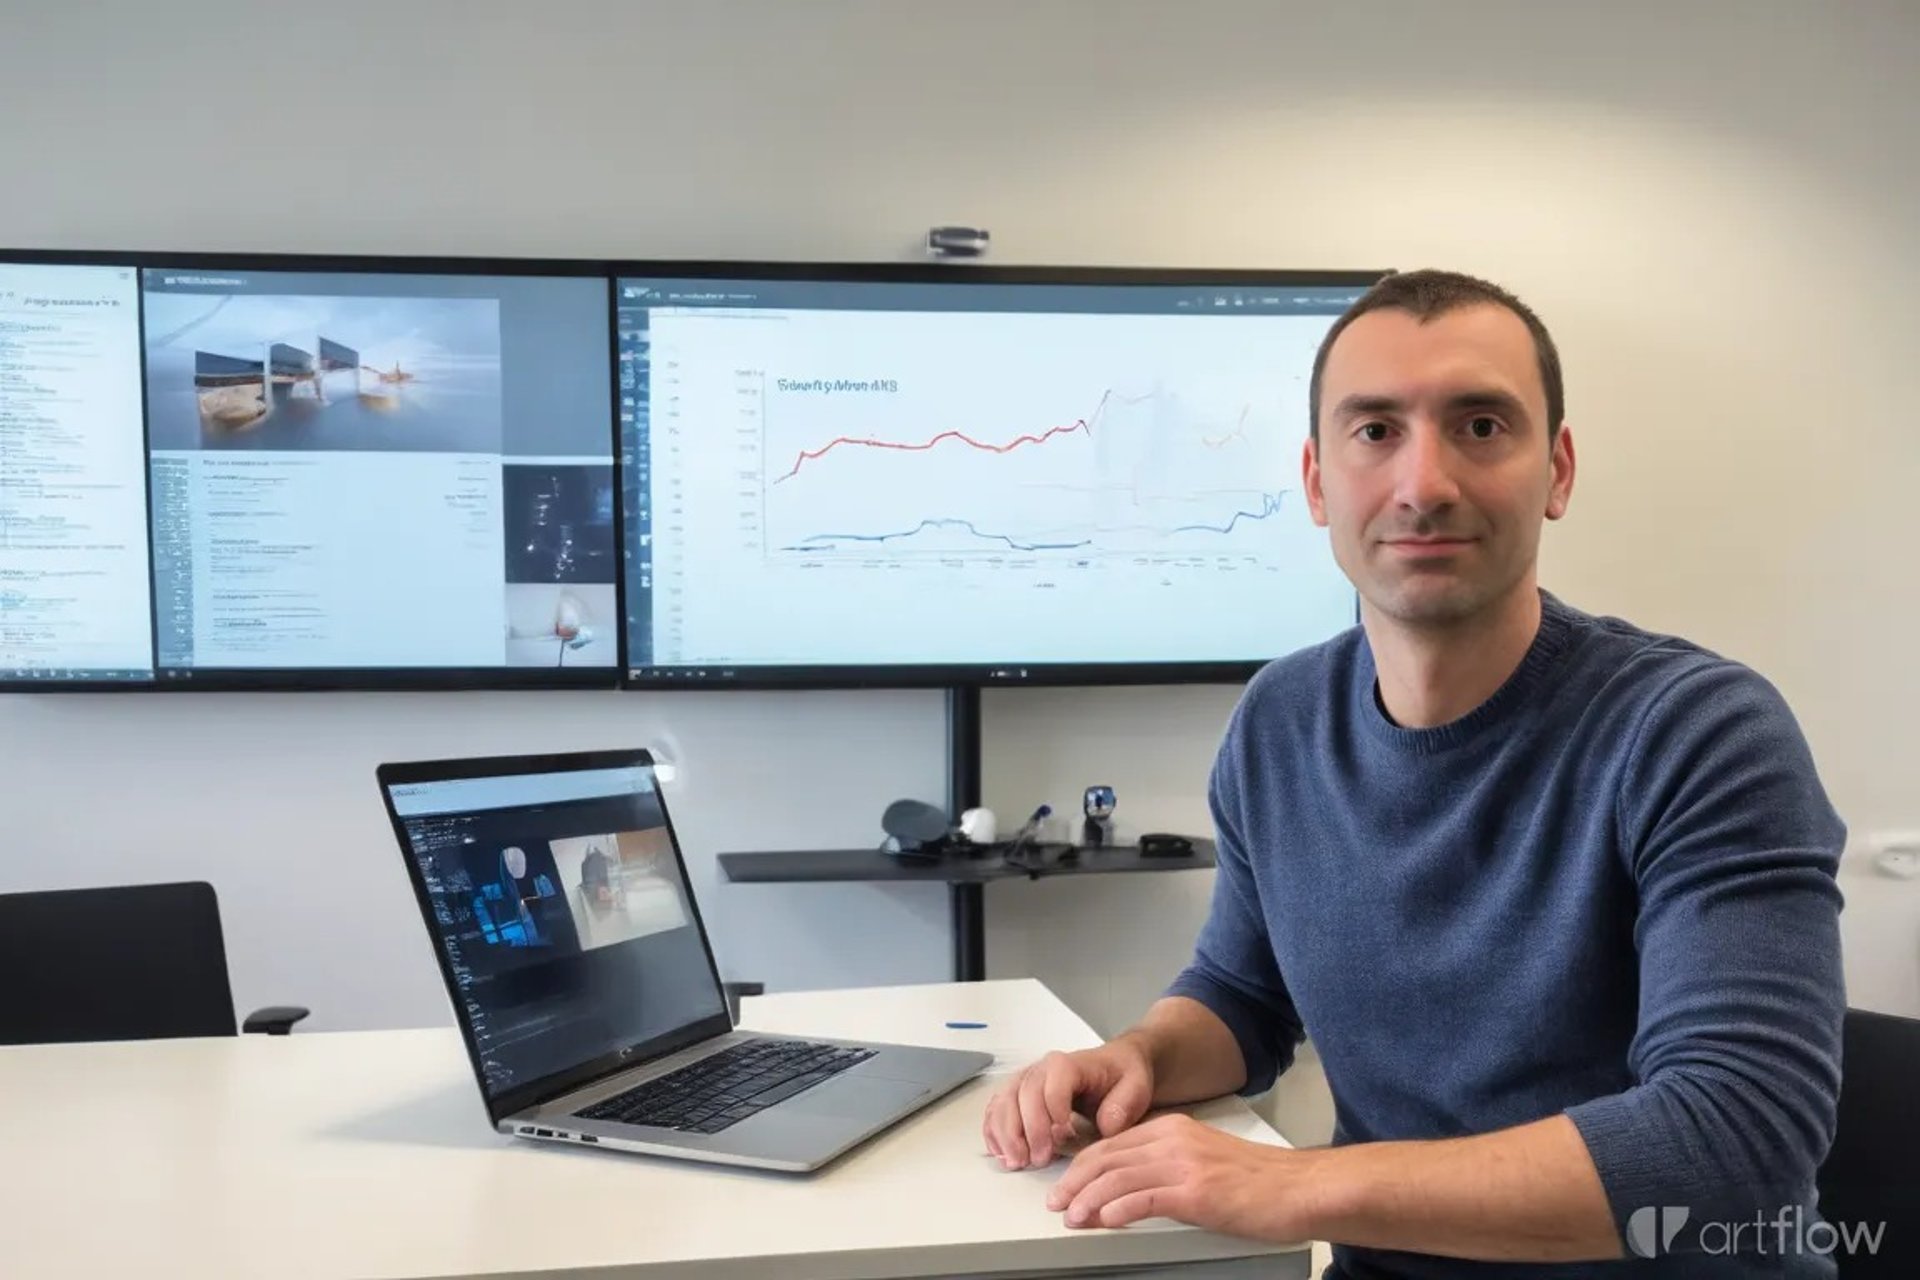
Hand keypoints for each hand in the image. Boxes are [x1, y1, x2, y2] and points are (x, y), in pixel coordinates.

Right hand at [982, 1039, 1153, 1169]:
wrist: (1115, 1066)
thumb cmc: (1123, 1077)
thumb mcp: (1136, 1087)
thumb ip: (1123, 1105)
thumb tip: (1106, 1124)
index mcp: (1068, 1064)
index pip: (1051, 1087)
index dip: (1051, 1115)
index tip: (1061, 1139)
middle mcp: (1041, 1068)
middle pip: (1021, 1096)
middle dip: (1026, 1131)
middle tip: (1037, 1160)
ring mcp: (1026, 1080)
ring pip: (1004, 1102)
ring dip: (1005, 1134)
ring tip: (1016, 1162)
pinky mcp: (1018, 1094)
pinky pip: (997, 1109)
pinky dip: (994, 1131)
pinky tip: (1001, 1152)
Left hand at [1045, 1113, 1319, 1238]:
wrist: (1297, 1188)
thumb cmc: (1256, 1181)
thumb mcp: (1203, 1159)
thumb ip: (1168, 1163)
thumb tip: (1129, 1186)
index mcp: (1172, 1128)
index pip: (1111, 1144)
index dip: (1082, 1166)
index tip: (1065, 1185)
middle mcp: (1173, 1139)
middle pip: (1107, 1157)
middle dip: (1074, 1181)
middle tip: (1055, 1202)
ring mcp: (1183, 1164)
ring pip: (1118, 1178)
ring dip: (1088, 1200)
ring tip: (1071, 1218)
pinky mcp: (1196, 1192)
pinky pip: (1144, 1199)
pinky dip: (1117, 1210)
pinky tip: (1104, 1222)